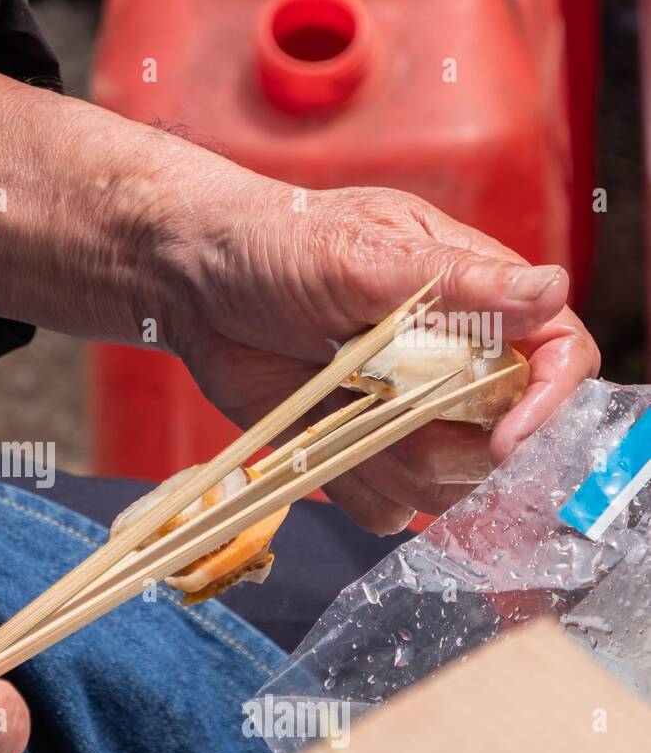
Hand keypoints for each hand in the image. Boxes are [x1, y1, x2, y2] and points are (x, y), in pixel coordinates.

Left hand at [164, 180, 599, 533]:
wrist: (196, 283)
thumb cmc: (277, 244)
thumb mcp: (360, 251)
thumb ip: (452, 282)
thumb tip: (549, 293)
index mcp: (476, 300)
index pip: (556, 356)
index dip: (546, 404)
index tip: (504, 436)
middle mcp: (454, 366)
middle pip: (503, 444)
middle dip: (446, 442)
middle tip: (375, 398)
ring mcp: (406, 418)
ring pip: (443, 486)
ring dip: (388, 462)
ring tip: (334, 401)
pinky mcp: (359, 456)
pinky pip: (383, 508)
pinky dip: (349, 486)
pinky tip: (314, 436)